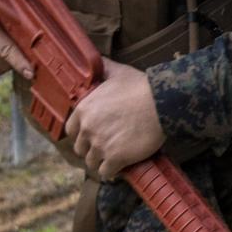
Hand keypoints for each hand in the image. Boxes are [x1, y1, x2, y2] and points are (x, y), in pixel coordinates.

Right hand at [0, 0, 33, 77]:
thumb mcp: (0, 7)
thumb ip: (15, 22)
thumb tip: (36, 43)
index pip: (6, 50)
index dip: (20, 63)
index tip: (31, 74)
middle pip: (3, 64)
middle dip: (15, 59)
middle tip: (21, 46)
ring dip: (4, 62)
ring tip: (3, 43)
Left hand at [65, 59, 164, 180]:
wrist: (161, 103)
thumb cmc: (141, 87)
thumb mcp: (118, 72)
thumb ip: (103, 67)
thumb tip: (96, 59)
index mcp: (84, 109)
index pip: (71, 131)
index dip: (81, 134)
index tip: (91, 136)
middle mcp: (88, 128)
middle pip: (80, 149)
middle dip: (91, 150)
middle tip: (104, 148)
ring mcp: (100, 145)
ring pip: (92, 163)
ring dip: (101, 162)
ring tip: (112, 159)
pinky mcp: (115, 158)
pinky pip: (106, 173)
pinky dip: (111, 172)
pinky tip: (119, 168)